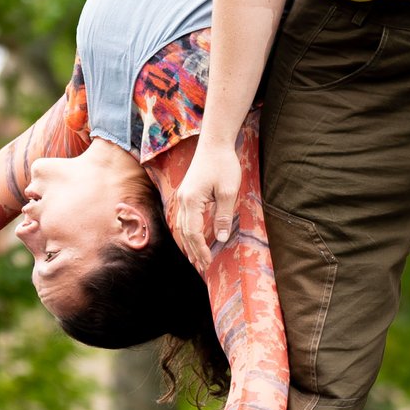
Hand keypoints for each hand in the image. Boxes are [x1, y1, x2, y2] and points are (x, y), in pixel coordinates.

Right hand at [174, 137, 243, 264]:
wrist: (214, 143)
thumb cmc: (223, 165)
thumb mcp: (228, 192)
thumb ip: (222, 216)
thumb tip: (220, 238)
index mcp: (191, 201)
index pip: (193, 233)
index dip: (200, 249)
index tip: (208, 262)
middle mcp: (183, 200)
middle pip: (184, 232)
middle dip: (193, 250)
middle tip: (202, 265)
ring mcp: (182, 196)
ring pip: (181, 226)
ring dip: (188, 242)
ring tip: (196, 256)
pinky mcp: (186, 193)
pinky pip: (183, 218)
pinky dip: (188, 231)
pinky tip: (193, 236)